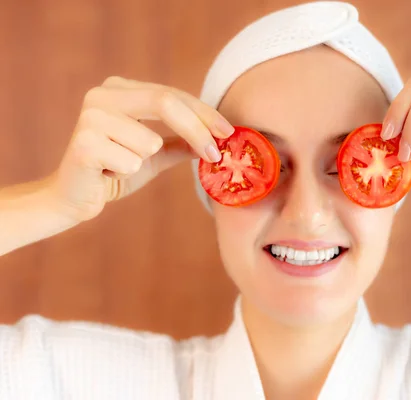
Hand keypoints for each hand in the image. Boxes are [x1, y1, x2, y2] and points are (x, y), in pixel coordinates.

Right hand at [47, 76, 234, 221]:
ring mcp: (90, 116)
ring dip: (144, 161)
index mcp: (121, 90)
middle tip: (216, 154)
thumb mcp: (154, 155)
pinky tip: (106, 173)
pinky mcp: (84, 143)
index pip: (173, 95)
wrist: (73, 197)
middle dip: (198, 130)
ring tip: (120, 166)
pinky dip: (126, 173)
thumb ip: (181, 142)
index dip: (204, 114)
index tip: (229, 133)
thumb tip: (218, 139)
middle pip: (166, 103)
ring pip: (150, 140)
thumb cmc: (113, 172)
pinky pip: (131, 161)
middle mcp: (103, 95)